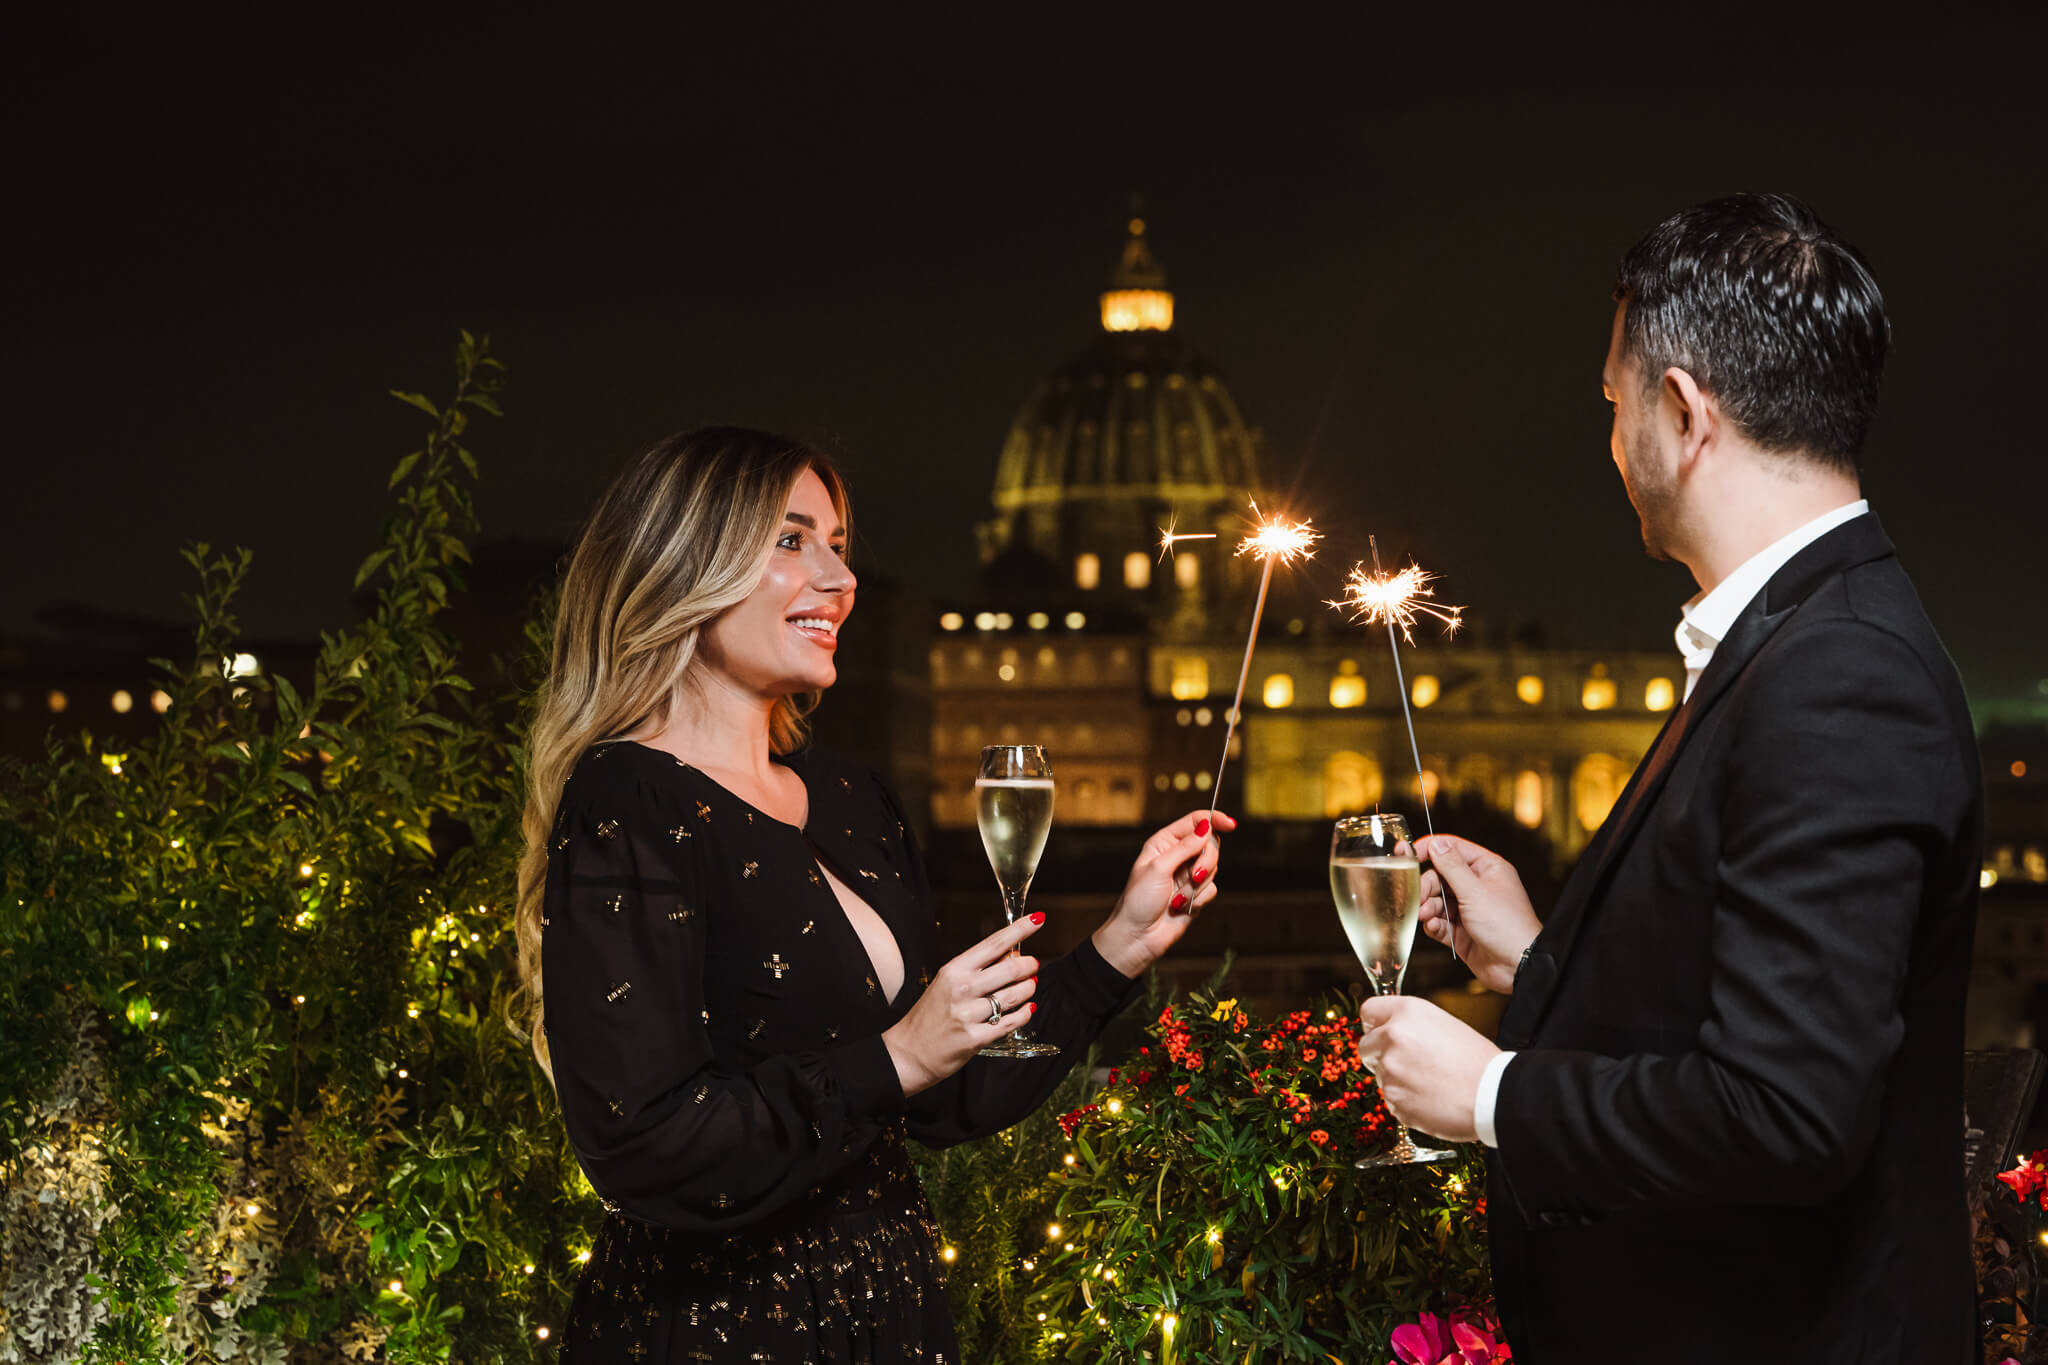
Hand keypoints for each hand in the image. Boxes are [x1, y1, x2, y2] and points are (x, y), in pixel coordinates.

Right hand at [882, 913, 1044, 1096]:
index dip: (1019, 929)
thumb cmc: (930, 1015)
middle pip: (1009, 968)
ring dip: (1028, 989)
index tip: (1038, 919)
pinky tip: (1028, 1009)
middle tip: (1033, 965)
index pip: (994, 944)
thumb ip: (977, 970)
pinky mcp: (974, 1038)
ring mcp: (968, 1014)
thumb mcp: (946, 983)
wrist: (909, 1052)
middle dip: (1029, 964)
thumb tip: (1011, 954)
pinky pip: (1010, 1023)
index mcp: (954, 969)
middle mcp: (961, 989)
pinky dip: (1024, 1014)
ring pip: (1013, 995)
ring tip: (1029, 987)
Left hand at [1091, 810, 1237, 977]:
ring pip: (1213, 868)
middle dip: (1205, 862)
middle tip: (1193, 875)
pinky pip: (1212, 889)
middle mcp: (1178, 855)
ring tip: (1177, 898)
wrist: (1138, 936)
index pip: (1195, 822)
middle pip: (1210, 845)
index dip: (1214, 819)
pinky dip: (1199, 899)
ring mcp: (1188, 875)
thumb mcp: (1159, 868)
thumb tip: (1206, 828)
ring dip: (1197, 885)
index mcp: (1164, 842)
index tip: (1231, 824)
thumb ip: (1185, 847)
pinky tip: (1181, 907)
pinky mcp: (1196, 894)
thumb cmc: (1138, 901)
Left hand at [1354, 996, 1498, 1143]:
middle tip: (1409, 1064)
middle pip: (1366, 1046)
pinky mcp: (1394, 1100)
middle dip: (1380, 1055)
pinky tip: (1431, 1099)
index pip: (1368, 1011)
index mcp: (1407, 1012)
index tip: (1379, 1032)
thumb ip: (1412, 1026)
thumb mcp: (1445, 1025)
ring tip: (1431, 1083)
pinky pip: (1391, 1100)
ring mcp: (1390, 1070)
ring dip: (1397, 1081)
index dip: (1374, 1024)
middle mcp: (1392, 1037)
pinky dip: (1406, 1102)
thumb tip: (1391, 1032)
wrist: (1495, 1095)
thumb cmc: (1478, 1060)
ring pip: (1380, 1076)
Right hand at [1417, 835, 1540, 994]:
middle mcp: (1478, 887)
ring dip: (1428, 907)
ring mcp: (1470, 910)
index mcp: (1487, 869)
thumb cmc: (1507, 926)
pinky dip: (1434, 924)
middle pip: (1440, 876)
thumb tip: (1436, 844)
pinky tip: (1434, 927)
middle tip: (1419, 897)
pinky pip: (1440, 922)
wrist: (1517, 966)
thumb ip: (1451, 866)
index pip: (1452, 849)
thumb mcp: (1475, 891)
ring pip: (1437, 900)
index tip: (1408, 854)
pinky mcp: (1462, 931)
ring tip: (1427, 916)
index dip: (1430, 850)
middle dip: (1427, 887)